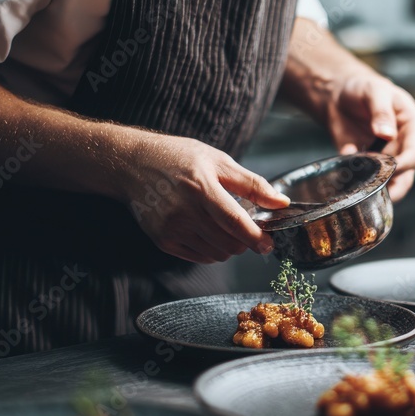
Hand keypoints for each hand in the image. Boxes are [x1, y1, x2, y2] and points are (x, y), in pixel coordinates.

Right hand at [117, 133, 289, 263]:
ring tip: (224, 225)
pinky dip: (213, 250)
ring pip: (217, 254)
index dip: (256, 238)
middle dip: (246, 241)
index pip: (235, 222)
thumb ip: (252, 184)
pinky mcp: (163, 241)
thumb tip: (281, 202)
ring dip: (230, 246)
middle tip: (247, 227)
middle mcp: (184, 213)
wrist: (133, 164)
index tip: (269, 244)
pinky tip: (209, 231)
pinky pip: (200, 257)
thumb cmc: (179, 158)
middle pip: (229, 243)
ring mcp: (171, 229)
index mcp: (201, 188)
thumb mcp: (218, 161)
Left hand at [324, 75, 414, 201]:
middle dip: (390, 186)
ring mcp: (388, 161)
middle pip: (406, 177)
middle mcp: (405, 148)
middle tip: (371, 189)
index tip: (386, 170)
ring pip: (389, 186)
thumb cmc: (363, 88)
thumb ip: (381, 111)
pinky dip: (357, 185)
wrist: (339, 95)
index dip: (403, 165)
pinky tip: (346, 178)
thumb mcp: (374, 91)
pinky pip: (366, 183)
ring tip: (358, 189)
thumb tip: (387, 134)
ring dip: (374, 190)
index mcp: (414, 127)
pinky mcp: (370, 168)